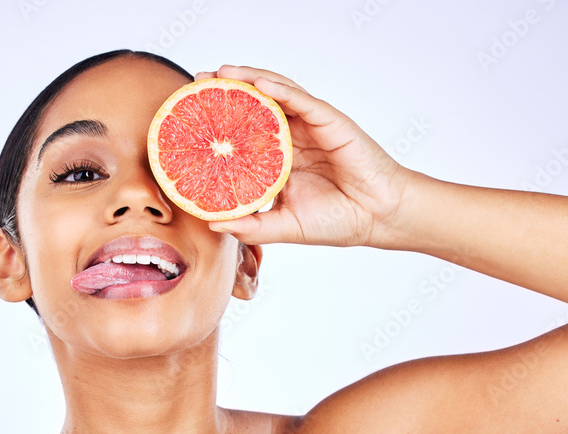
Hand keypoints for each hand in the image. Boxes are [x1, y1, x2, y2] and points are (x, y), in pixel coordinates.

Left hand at [193, 65, 413, 247]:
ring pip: (275, 95)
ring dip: (248, 80)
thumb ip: (252, 226)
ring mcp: (310, 127)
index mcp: (280, 161)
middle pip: (254, 107)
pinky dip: (280, 88)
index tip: (189, 117)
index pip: (243, 135)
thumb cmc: (339, 221)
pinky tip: (259, 83)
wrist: (378, 219)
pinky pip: (301, 100)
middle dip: (225, 92)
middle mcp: (292, 139)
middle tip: (196, 83)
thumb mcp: (286, 226)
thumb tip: (213, 224)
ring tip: (220, 72)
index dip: (218, 123)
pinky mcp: (329, 121)